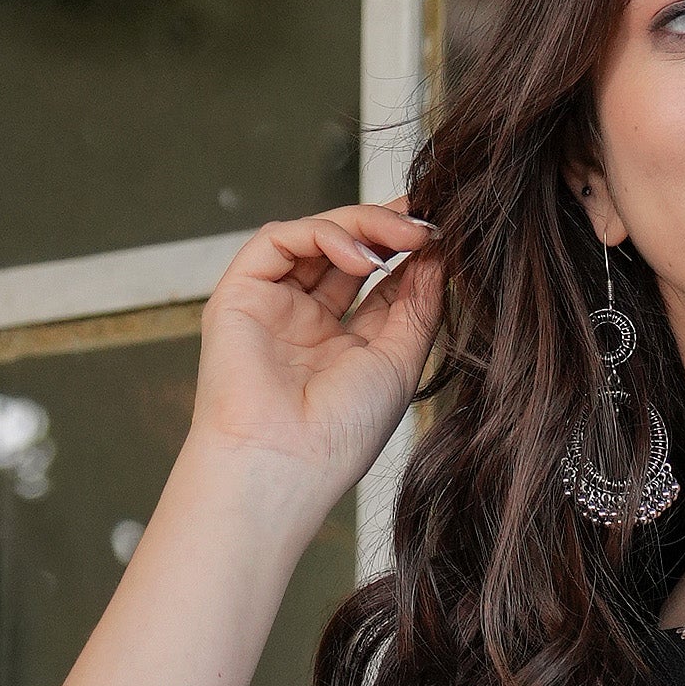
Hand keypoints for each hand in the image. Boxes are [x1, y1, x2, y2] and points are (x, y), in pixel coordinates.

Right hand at [189, 204, 449, 502]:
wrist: (284, 462)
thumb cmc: (341, 434)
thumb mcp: (399, 363)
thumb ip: (417, 307)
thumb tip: (437, 255)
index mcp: (343, 348)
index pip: (378, 285)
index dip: (409, 258)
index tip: (443, 239)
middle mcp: (306, 323)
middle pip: (348, 253)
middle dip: (388, 230)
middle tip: (426, 222)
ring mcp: (273, 305)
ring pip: (316, 237)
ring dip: (364, 226)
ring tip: (405, 235)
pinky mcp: (241, 291)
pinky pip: (280, 240)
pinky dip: (324, 235)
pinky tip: (362, 257)